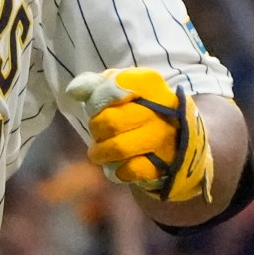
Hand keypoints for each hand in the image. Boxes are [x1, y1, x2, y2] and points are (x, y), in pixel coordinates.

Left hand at [66, 67, 220, 203]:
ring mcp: (164, 138)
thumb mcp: (120, 90)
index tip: (96, 107)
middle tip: (98, 132)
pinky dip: (116, 170)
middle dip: (96, 128)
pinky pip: (129, 170)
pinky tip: (115, 166)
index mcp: (150, 83)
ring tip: (97, 152)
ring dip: (100, 153)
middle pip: (110, 121)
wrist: (179, 140)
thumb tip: (74, 90)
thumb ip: (95, 85)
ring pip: (118, 148)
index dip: (97, 100)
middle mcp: (161, 108)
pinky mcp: (164, 163)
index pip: (113, 87)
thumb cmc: (140, 109)